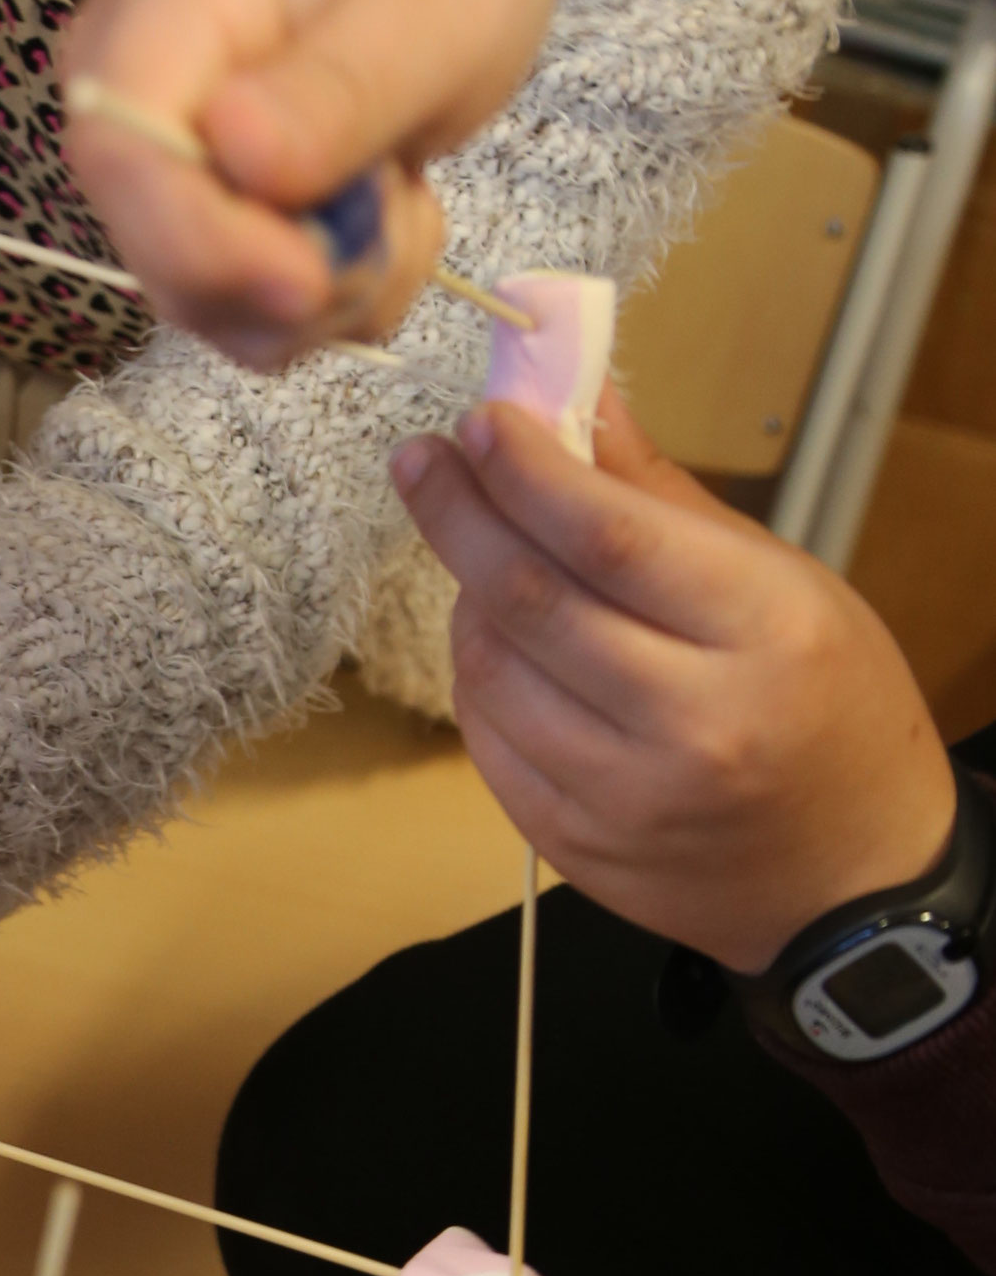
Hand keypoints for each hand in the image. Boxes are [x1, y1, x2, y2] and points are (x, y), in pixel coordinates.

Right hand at [56, 0, 560, 364]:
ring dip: (336, 293)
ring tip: (403, 193)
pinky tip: (386, 214)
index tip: (311, 278)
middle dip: (293, 282)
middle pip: (161, 256)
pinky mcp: (205, 232)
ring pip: (218, 309)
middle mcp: (132, 105)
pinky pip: (261, 319)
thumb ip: (343, 80)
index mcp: (159, 8)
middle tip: (403, 210)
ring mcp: (162, 179)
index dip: (199, 240)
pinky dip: (344, 298)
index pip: (119, 151)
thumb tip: (237, 154)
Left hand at [393, 393, 957, 971]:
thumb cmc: (829, 709)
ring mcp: (623, 797)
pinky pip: (485, 741)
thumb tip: (579, 400)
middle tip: (424, 460)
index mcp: (762, 633)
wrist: (849, 876)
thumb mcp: (785, 584)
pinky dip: (477, 677)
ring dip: (466, 597)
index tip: (481, 423)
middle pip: (530, 600)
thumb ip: (664, 498)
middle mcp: (692, 723)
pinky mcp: (572, 848)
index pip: (607, 536)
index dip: (526, 472)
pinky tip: (498, 641)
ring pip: (490, 671)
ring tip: (482, 554)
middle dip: (460, 515)